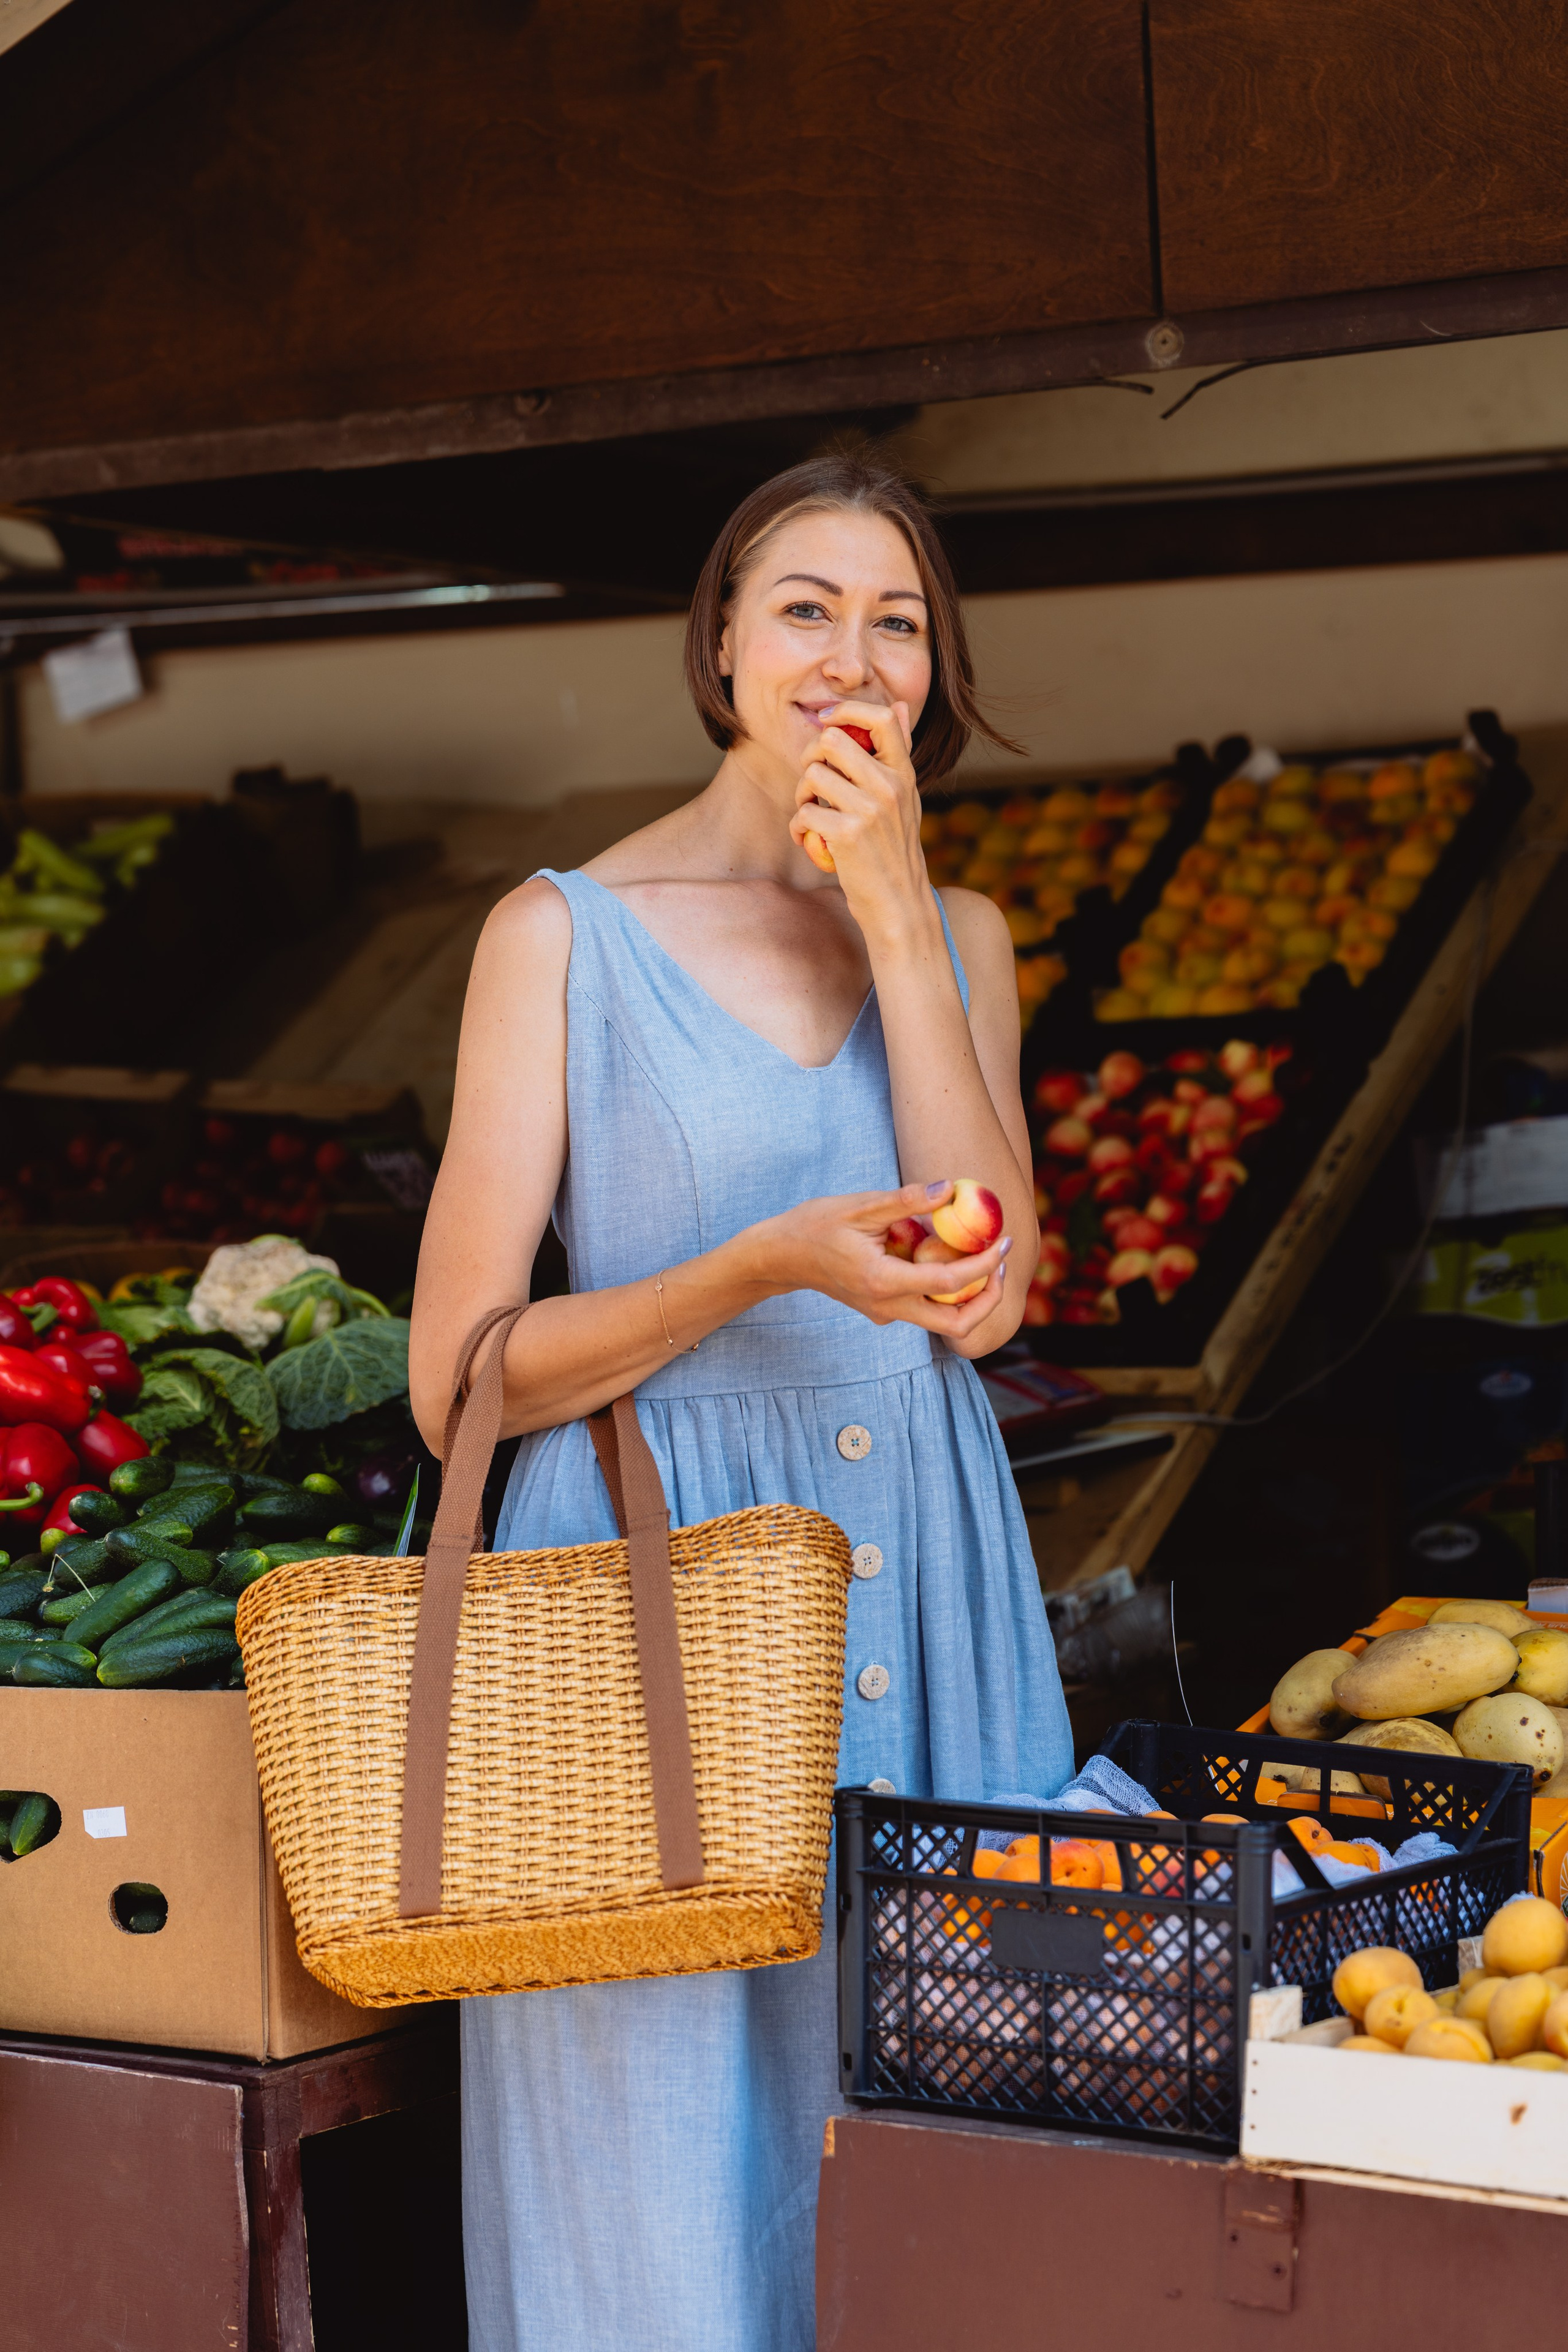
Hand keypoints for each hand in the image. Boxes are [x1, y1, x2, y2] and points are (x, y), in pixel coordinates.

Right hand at [740, 1179, 1010, 1340]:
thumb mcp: (860, 1205)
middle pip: (956, 1324)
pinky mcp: (883, 1310)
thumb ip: (907, 1200)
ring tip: (983, 1259)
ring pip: (943, 1322)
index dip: (984, 1265)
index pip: (950, 1283)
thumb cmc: (816, 1225)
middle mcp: (887, 1306)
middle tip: (1002, 1264)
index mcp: (883, 1281)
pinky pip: (925, 1309)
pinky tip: (947, 1258)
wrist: (781, 1256)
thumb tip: (951, 1189)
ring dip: (970, 1297)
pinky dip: (947, 1291)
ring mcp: (885, 1313)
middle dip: (988, 1299)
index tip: (1004, 1242)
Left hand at [789, 701, 928, 934]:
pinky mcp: (847, 835)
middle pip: (831, 740)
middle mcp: (890, 786)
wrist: (899, 904)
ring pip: (812, 775)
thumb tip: (897, 705)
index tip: (827, 723)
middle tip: (811, 781)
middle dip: (809, 757)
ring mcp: (869, 810)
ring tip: (809, 812)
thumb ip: (898, 752)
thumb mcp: (906, 797)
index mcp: (903, 773)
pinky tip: (807, 840)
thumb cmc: (895, 850)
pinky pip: (804, 813)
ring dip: (800, 795)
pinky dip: (797, 827)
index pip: (881, 718)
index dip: (847, 710)